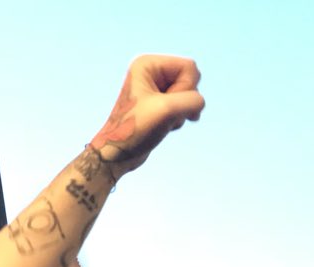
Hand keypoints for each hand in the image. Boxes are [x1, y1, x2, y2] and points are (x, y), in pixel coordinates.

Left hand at [90, 55, 204, 178]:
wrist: (115, 155)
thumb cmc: (134, 130)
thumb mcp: (168, 110)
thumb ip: (194, 100)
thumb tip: (198, 104)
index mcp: (147, 63)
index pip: (189, 67)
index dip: (185, 89)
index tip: (165, 105)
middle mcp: (151, 72)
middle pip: (191, 79)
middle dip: (183, 101)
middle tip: (163, 115)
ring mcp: (155, 88)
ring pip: (189, 94)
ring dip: (181, 112)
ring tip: (161, 123)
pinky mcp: (158, 104)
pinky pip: (183, 106)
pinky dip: (178, 118)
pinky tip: (164, 127)